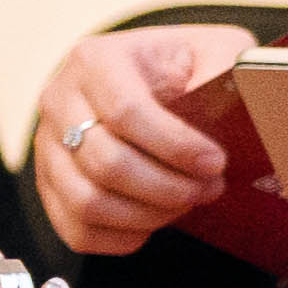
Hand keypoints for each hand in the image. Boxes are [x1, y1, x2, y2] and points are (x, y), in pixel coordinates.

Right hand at [25, 24, 243, 257]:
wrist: (148, 79)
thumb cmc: (184, 68)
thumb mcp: (214, 50)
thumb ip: (226, 69)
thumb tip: (240, 101)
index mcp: (96, 60)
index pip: (125, 112)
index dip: (175, 147)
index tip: (215, 163)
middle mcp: (60, 101)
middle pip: (106, 163)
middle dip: (169, 187)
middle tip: (209, 188)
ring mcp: (48, 147)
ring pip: (88, 202)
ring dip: (149, 215)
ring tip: (186, 201)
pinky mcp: (49, 186)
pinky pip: (77, 230)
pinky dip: (123, 237)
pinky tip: (156, 219)